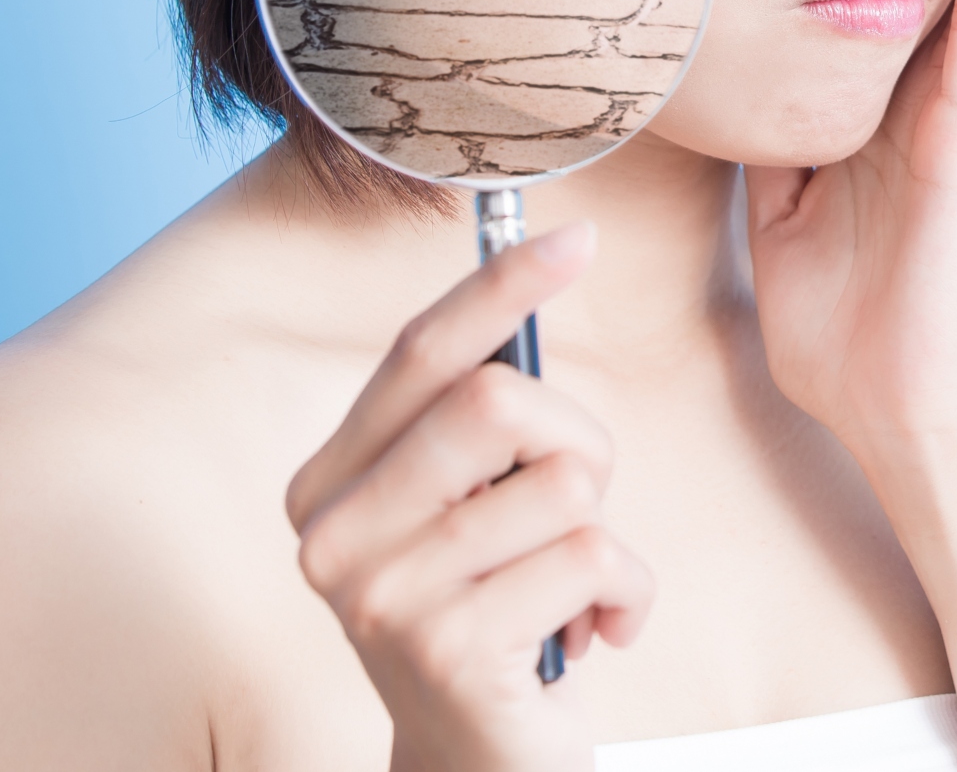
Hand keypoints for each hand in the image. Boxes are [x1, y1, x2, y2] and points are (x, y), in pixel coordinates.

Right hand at [286, 223, 653, 771]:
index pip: (419, 352)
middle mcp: (334, 534)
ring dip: (603, 532)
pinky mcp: (449, 651)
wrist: (478, 765)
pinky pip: (594, 557)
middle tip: (579, 502)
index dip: (500, 286)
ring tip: (568, 587)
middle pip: (498, 402)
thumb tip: (540, 266)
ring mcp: (383, 596)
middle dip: (577, 438)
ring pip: (563, 483)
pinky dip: (627, 595)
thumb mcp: (471, 504)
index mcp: (328, 480)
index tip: (577, 237)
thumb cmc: (494, 609)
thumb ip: (479, 415)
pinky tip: (591, 635)